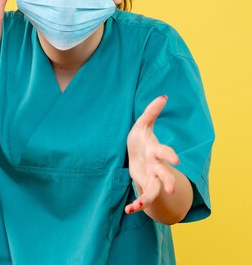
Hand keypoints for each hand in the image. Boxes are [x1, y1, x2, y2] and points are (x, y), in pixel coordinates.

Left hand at [125, 95, 180, 213]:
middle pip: (165, 174)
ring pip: (155, 189)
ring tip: (139, 204)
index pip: (164, 152)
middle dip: (169, 181)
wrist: (137, 155)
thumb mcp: (142, 125)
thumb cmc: (140, 139)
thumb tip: (163, 96)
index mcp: (155, 150)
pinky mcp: (145, 184)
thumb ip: (151, 113)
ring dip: (149, 197)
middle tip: (172, 189)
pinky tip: (129, 210)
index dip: (170, 155)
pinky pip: (144, 197)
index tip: (176, 160)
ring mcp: (152, 177)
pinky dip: (138, 204)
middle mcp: (156, 166)